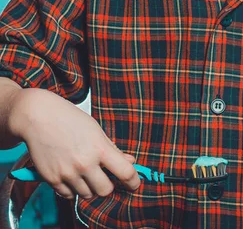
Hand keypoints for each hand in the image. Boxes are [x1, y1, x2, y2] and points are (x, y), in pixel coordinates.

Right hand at [9, 88, 140, 199]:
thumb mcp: (95, 129)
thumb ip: (112, 149)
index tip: (134, 184)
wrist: (38, 117)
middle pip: (105, 190)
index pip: (125, 172)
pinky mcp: (52, 179)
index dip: (133, 181)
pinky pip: (69, 195)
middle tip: (103, 175)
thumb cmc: (69, 119)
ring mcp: (67, 173)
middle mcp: (84, 163)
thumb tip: (130, 162)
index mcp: (99, 148)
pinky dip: (73, 189)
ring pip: (87, 194)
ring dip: (89, 186)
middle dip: (107, 184)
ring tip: (83, 170)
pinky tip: (71, 174)